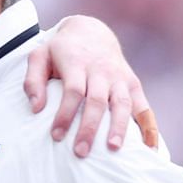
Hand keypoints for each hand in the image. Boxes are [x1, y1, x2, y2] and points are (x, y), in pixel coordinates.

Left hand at [22, 16, 157, 156]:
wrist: (91, 31)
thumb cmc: (61, 50)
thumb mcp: (39, 56)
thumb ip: (33, 81)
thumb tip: (36, 108)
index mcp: (77, 63)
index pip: (73, 91)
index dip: (65, 114)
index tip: (56, 136)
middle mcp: (101, 71)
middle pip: (97, 101)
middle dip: (89, 127)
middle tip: (81, 151)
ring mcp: (120, 78)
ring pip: (122, 103)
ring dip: (119, 127)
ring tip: (113, 149)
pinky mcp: (133, 84)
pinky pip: (144, 107)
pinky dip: (149, 127)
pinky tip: (149, 148)